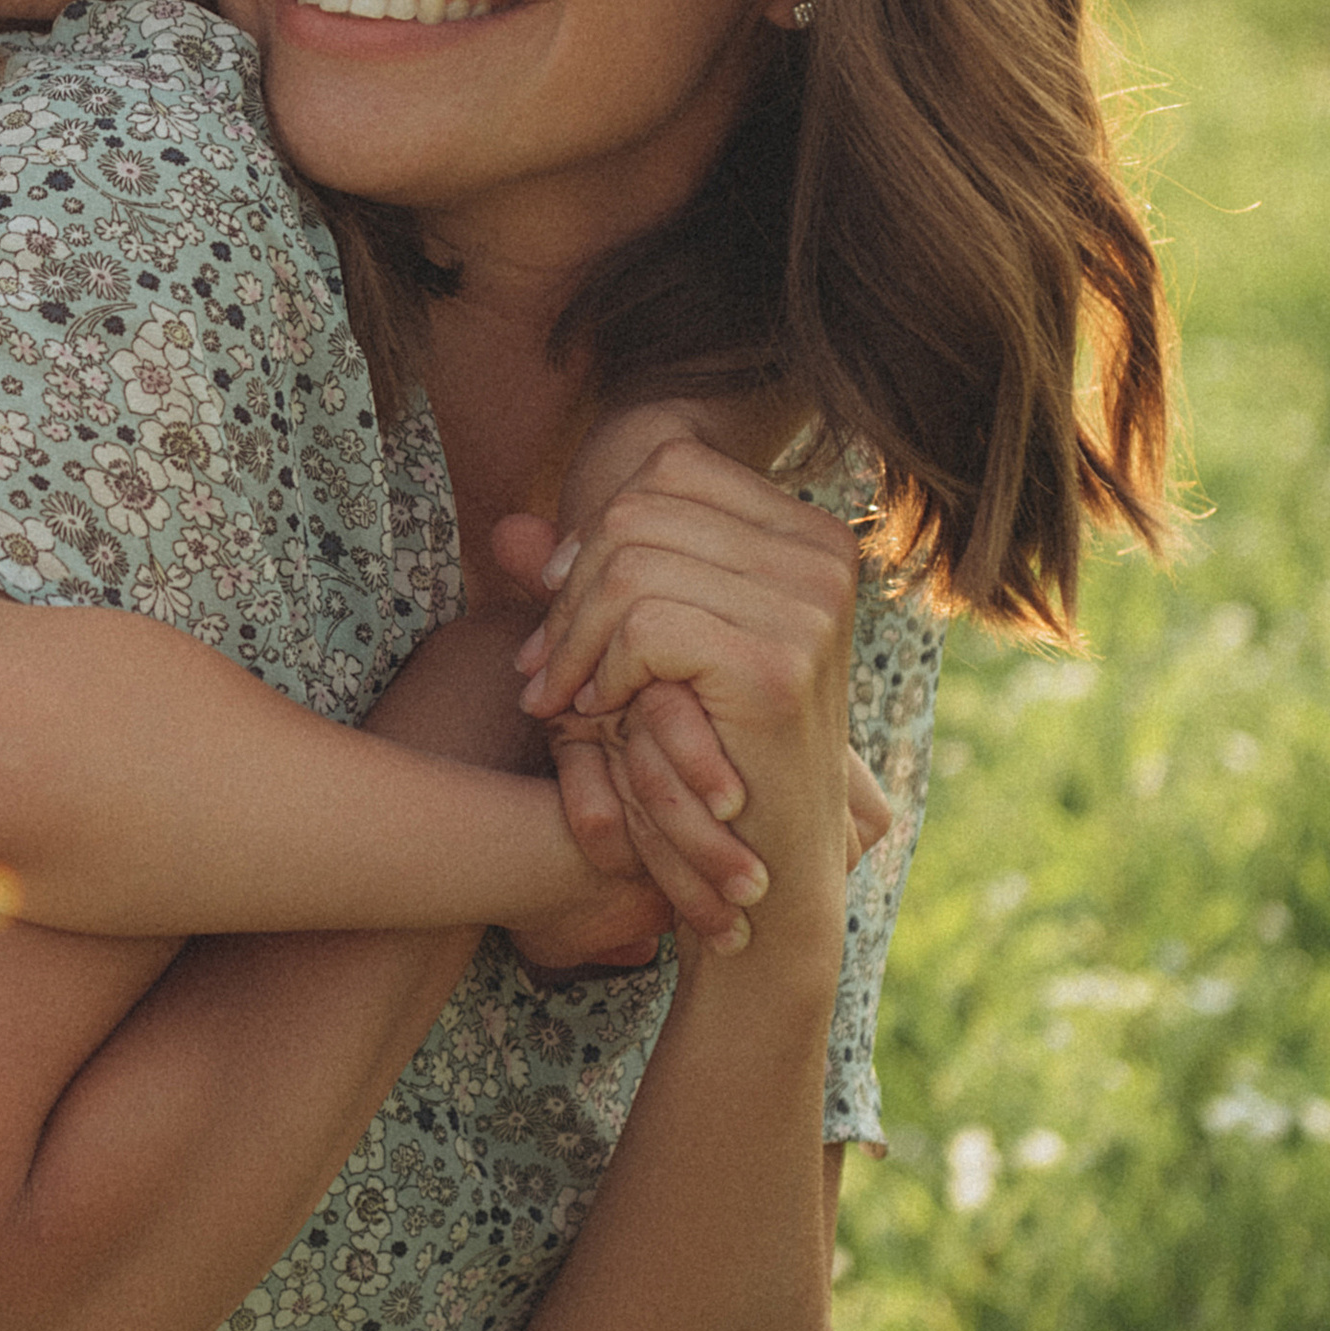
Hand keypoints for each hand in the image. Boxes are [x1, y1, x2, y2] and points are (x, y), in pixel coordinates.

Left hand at [506, 438, 862, 981]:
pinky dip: (603, 668)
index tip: (561, 601)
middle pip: (639, 509)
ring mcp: (811, 605)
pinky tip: (603, 711)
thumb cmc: (704, 748)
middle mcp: (823, 554)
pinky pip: (643, 623)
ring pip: (630, 563)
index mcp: (809, 533)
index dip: (595, 527)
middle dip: (570, 588)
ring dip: (574, 635)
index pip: (671, 467)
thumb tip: (506, 529)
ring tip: (563, 694)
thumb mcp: (646, 648)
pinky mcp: (778, 663)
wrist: (772, 864)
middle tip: (543, 664)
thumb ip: (589, 583)